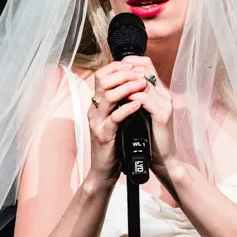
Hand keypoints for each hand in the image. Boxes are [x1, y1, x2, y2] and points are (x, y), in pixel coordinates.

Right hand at [86, 61, 148, 184]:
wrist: (104, 170)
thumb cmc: (114, 144)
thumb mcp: (116, 119)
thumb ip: (120, 103)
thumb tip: (135, 85)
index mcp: (97, 104)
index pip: (101, 76)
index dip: (117, 67)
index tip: (134, 65)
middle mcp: (94, 110)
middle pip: (103, 81)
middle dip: (124, 73)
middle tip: (140, 73)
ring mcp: (97, 122)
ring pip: (108, 96)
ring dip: (128, 87)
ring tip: (143, 85)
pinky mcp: (104, 135)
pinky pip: (115, 118)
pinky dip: (127, 108)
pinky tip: (138, 104)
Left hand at [120, 56, 177, 184]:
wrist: (163, 159)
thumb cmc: (149, 137)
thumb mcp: (140, 113)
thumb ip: (133, 99)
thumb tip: (115, 87)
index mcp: (159, 91)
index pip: (145, 64)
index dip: (128, 62)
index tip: (112, 69)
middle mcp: (164, 94)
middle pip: (144, 68)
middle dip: (123, 70)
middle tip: (108, 76)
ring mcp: (165, 103)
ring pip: (142, 82)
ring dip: (123, 84)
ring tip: (110, 88)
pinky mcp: (162, 115)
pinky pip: (144, 99)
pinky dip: (129, 98)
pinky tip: (119, 101)